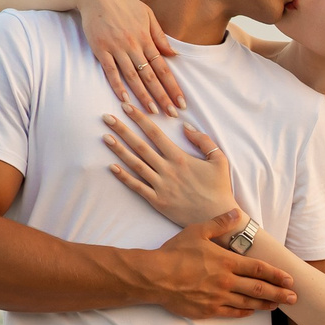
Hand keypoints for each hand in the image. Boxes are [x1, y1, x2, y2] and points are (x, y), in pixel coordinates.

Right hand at [76, 0, 181, 112]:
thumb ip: (160, 36)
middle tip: (172, 115)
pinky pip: (111, 71)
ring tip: (153, 112)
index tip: (181, 102)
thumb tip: (174, 54)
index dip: (173, 86)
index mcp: (146, 38)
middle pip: (151, 76)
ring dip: (144, 96)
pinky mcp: (101, 49)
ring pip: (133, 77)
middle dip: (163, 97)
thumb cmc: (122, 3)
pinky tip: (125, 100)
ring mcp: (117, 48)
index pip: (163, 67)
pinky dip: (118, 86)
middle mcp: (134, 45)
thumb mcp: (147, 14)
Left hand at [104, 106, 240, 229]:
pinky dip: (123, 177)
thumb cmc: (219, 188)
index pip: (155, 133)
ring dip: (119, 150)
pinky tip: (111, 167)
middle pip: (140, 146)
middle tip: (107, 117)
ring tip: (105, 137)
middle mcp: (167, 170)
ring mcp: (160, 186)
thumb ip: (203, 141)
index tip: (126, 107)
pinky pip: (137, 187)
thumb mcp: (219, 159)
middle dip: (122, 130)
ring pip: (135, 164)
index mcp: (180, 157)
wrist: (217, 217)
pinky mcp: (157, 201)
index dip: (139, 119)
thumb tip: (186, 127)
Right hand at [153, 223, 295, 318]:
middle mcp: (226, 281)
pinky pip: (231, 312)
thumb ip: (219, 224)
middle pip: (259, 288)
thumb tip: (236, 213)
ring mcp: (218, 297)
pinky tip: (252, 311)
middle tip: (294, 298)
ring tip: (278, 305)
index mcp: (226, 262)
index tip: (290, 279)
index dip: (276, 274)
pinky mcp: (207, 310)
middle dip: (278, 293)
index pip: (259, 269)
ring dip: (265, 304)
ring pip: (248, 302)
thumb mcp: (197, 231)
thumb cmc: (175, 252)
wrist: (155, 276)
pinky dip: (244, 312)